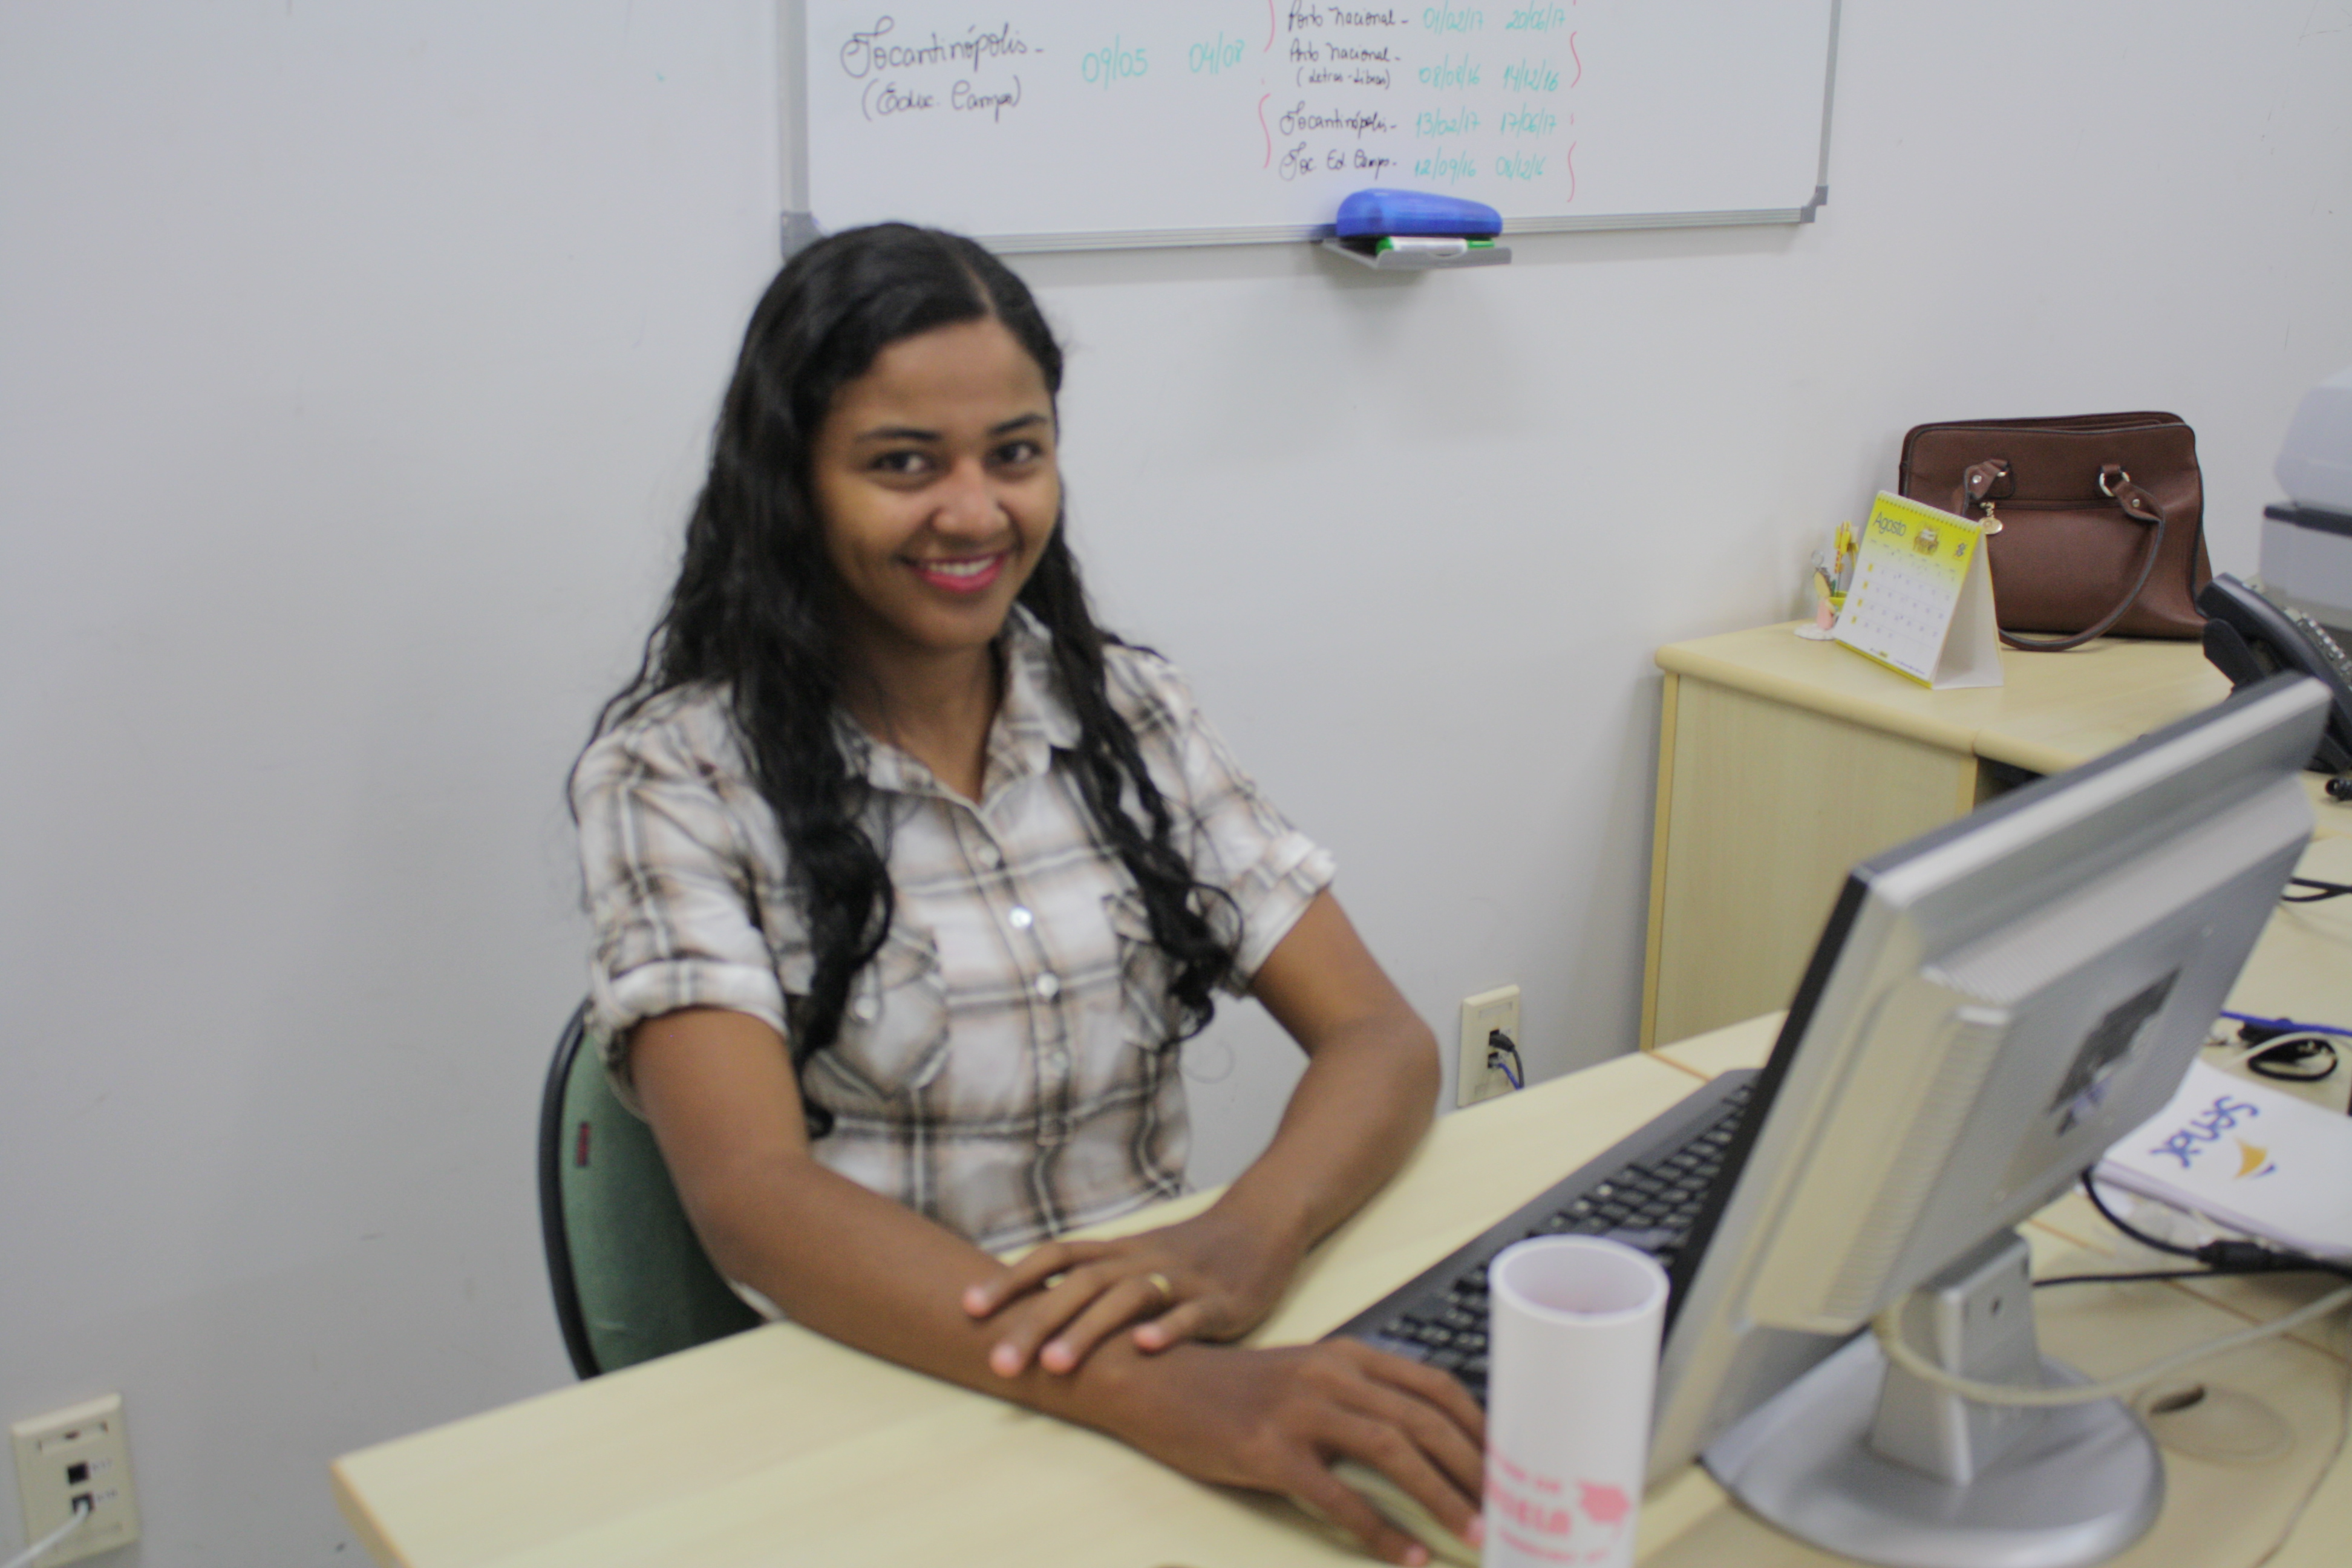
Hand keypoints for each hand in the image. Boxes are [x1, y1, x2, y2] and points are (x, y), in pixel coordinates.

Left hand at [962, 1207, 1300, 1375]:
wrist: (1261, 1224)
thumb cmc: (1190, 1252)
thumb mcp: (1135, 1260)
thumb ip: (1091, 1282)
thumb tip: (1028, 1311)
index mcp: (1117, 1251)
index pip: (1054, 1256)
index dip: (1010, 1279)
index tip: (968, 1310)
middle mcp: (1141, 1260)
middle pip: (1080, 1284)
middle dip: (1036, 1323)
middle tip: (1000, 1363)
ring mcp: (1181, 1278)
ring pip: (1128, 1298)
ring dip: (1089, 1330)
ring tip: (1056, 1365)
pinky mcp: (1222, 1299)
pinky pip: (1194, 1312)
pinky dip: (1170, 1327)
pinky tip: (1147, 1346)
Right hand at [1110, 1339, 1485, 1567]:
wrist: (1157, 1382)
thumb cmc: (1236, 1391)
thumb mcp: (1307, 1378)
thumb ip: (1361, 1398)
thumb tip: (1427, 1442)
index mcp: (1348, 1355)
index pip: (1435, 1385)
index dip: (1480, 1426)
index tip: (1511, 1462)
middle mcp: (1332, 1374)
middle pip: (1425, 1419)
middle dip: (1475, 1467)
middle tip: (1509, 1508)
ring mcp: (1300, 1410)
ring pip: (1393, 1450)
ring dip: (1441, 1495)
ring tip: (1474, 1532)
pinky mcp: (1268, 1450)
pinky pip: (1338, 1494)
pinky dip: (1379, 1528)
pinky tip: (1406, 1555)